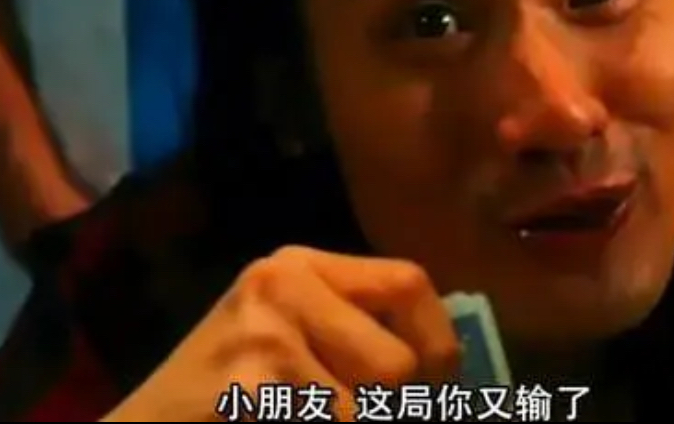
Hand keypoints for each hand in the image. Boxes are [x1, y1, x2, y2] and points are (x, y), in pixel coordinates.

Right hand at [102, 246, 460, 421]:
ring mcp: (262, 333)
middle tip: (360, 413)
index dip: (439, 342)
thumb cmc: (227, 390)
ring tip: (307, 415)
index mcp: (299, 264)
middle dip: (396, 409)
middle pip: (397, 362)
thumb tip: (446, 370)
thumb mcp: (291, 336)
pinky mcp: (248, 384)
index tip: (437, 384)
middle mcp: (281, 282)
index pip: (409, 282)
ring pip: (367, 410)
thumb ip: (357, 333)